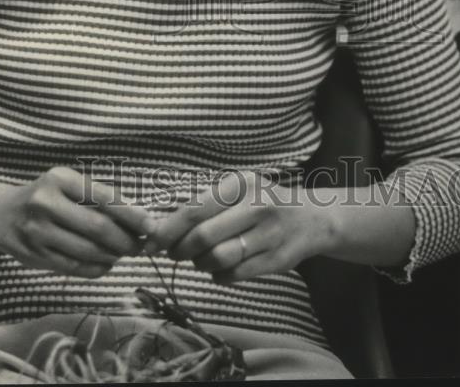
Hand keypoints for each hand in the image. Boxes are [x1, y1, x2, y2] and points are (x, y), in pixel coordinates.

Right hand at [0, 166, 156, 277]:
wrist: (1, 214)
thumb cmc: (45, 195)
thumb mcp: (66, 184)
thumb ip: (96, 197)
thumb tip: (138, 218)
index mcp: (59, 179)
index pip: (103, 198)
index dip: (130, 214)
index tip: (150, 225)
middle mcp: (46, 203)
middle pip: (97, 228)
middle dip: (125, 240)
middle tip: (140, 246)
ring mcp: (38, 232)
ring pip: (87, 251)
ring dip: (112, 256)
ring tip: (124, 254)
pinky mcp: (34, 256)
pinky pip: (74, 267)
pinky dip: (96, 268)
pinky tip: (106, 263)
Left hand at [144, 170, 336, 283]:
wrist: (310, 219)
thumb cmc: (262, 203)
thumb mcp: (237, 191)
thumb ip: (204, 205)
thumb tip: (160, 226)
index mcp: (241, 184)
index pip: (194, 209)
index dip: (167, 229)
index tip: (150, 242)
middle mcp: (256, 206)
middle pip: (203, 237)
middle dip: (180, 250)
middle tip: (173, 253)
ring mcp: (269, 234)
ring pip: (218, 259)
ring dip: (200, 264)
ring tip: (200, 258)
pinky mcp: (277, 260)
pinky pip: (234, 275)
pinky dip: (219, 275)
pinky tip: (220, 267)